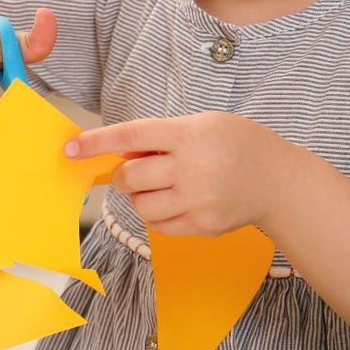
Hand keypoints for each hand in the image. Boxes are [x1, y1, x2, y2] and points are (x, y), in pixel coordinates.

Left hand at [64, 111, 287, 235]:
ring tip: (164, 185)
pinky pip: (159, 225)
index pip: (131, 135)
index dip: (97, 142)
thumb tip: (122, 153)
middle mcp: (191, 166)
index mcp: (188, 134)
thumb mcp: (203, 124)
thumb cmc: (237, 144)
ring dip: (141, 195)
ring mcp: (197, 199)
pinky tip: (178, 201)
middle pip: (131, 176)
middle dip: (125, 175)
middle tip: (138, 170)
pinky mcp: (202, 225)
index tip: (71, 149)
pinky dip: (158, 214)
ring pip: (141, 204)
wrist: (278, 180)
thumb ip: (163, 137)